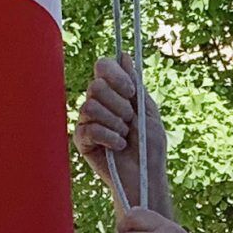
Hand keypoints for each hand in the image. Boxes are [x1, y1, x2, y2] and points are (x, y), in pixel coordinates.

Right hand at [74, 56, 166, 205]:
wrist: (145, 177)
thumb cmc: (150, 147)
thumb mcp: (147, 111)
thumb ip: (135, 84)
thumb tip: (124, 55)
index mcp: (115, 93)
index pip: (102, 67)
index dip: (115, 76)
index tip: (130, 92)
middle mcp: (98, 103)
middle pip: (95, 85)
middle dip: (118, 104)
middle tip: (129, 120)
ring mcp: (88, 121)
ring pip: (90, 106)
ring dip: (114, 123)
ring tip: (124, 136)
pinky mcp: (82, 140)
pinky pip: (88, 128)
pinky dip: (108, 137)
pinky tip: (117, 147)